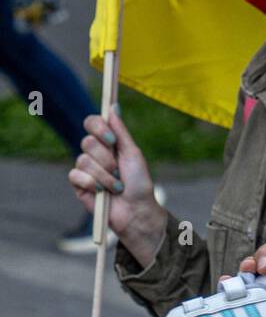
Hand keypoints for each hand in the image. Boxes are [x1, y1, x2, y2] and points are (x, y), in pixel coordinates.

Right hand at [67, 108, 165, 260]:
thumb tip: (112, 106)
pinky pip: (76, 175)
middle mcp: (95, 153)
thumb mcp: (133, 153)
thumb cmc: (138, 183)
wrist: (135, 210)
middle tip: (118, 171)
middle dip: (107, 159)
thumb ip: (120, 131)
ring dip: (104, 175)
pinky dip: (93, 184)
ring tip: (116, 186)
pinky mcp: (78, 184)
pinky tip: (102, 192)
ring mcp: (85, 168)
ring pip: (83, 160)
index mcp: (108, 142)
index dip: (99, 128)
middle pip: (87, 141)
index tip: (112, 140)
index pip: (92, 122)